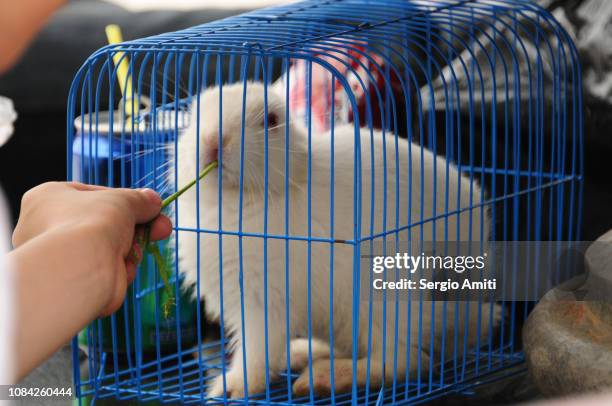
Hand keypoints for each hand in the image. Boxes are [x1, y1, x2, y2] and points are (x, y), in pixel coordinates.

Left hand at [12, 181, 171, 314]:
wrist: (79, 268)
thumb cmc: (92, 222)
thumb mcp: (124, 200)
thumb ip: (140, 199)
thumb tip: (153, 201)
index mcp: (47, 197)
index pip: (93, 195)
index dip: (125, 200)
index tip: (149, 207)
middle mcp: (45, 227)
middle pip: (104, 223)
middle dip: (137, 227)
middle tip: (162, 227)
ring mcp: (60, 256)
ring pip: (109, 248)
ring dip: (130, 248)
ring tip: (139, 249)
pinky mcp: (74, 281)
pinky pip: (106, 269)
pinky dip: (120, 269)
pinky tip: (123, 269)